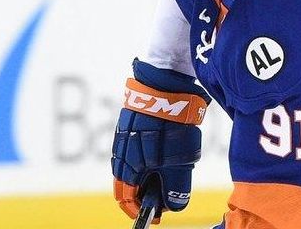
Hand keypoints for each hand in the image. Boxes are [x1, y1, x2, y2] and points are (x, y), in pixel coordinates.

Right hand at [112, 59, 209, 221]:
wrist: (167, 84)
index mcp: (128, 165)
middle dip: (143, 194)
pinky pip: (134, 147)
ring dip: (144, 175)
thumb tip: (174, 206)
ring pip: (130, 165)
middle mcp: (121, 152)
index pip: (125, 197)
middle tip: (162, 198)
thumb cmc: (172, 125)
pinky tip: (161, 154)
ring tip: (165, 176)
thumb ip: (175, 186)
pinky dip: (144, 158)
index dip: (138, 210)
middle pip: (126, 183)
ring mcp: (124, 136)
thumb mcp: (179, 161)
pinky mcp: (131, 122)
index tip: (154, 216)